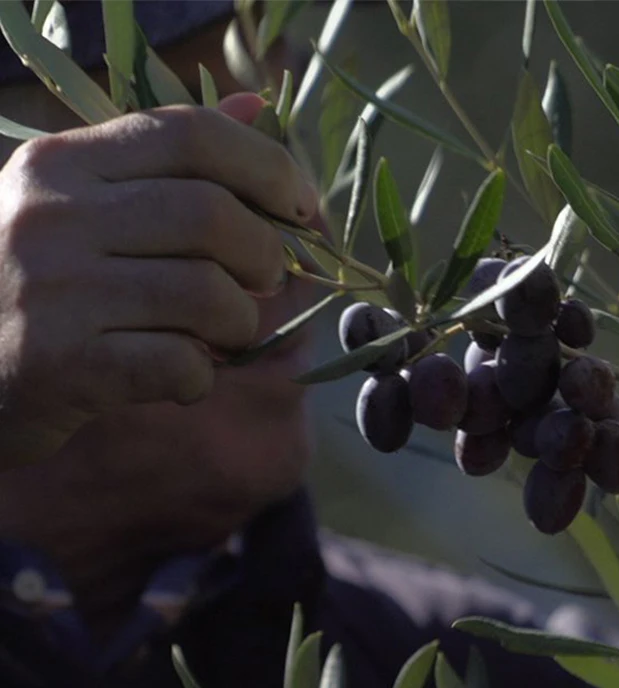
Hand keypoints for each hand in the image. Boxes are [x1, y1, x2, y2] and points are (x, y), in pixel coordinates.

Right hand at [0, 92, 316, 467]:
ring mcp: (54, 291)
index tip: (302, 206)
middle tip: (266, 280)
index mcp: (64, 163)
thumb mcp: (88, 204)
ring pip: (205, 295)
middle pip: (210, 216)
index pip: (190, 134)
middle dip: (265, 255)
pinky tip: (184, 375)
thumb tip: (258, 108)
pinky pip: (180, 365)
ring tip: (224, 334)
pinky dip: (202, 376)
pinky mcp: (61, 364)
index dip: (268, 167)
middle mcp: (52, 216)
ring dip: (240, 324)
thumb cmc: (44, 284)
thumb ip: (170, 159)